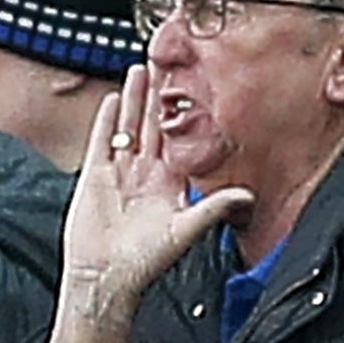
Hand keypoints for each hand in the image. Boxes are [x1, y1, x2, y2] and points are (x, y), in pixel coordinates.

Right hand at [64, 66, 252, 307]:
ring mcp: (120, 173)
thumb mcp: (185, 230)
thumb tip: (248, 195)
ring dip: (135, 100)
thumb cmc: (146, 260)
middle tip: (165, 65)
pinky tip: (115, 99)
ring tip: (140, 70)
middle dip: (159, 97)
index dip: (185, 115)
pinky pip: (102, 141)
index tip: (194, 88)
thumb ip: (213, 209)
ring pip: (128, 128)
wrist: (106, 276)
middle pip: (153, 127)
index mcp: (170, 184)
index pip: (179, 141)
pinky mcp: (95, 176)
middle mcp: (146, 174)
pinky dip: (108, 120)